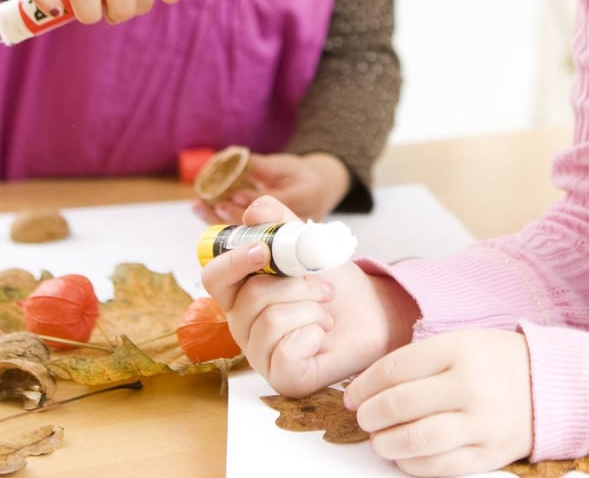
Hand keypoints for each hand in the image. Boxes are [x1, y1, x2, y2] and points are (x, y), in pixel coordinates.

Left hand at [192, 153, 350, 223]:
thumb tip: (237, 158)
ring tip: (199, 207)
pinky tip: (202, 212)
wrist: (318, 194)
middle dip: (235, 215)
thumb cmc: (300, 176)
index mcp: (306, 197)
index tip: (235, 193)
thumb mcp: (287, 165)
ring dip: (221, 222)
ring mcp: (284, 237)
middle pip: (261, 224)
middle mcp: (296, 221)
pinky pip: (242, 237)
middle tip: (215, 203)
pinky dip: (220, 225)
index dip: (255, 199)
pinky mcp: (269, 244)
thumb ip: (263, 166)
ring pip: (248, 234)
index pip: (279, 202)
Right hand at [200, 196, 417, 397]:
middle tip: (324, 286)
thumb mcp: (308, 245)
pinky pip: (286, 352)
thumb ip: (281, 225)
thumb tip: (254, 210)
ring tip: (326, 313)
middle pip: (250, 297)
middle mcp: (244, 326)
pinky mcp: (283, 378)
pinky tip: (322, 337)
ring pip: (270, 322)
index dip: (233, 261)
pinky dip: (313, 335)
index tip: (263, 249)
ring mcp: (261, 355)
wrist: (374, 312)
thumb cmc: (335, 282)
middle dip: (296, 285)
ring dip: (311, 309)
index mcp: (242, 293)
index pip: (214, 276)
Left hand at [343, 330, 533, 476]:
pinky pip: (442, 466)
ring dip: (387, 443)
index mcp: (460, 350)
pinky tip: (404, 457)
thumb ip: (419, 361)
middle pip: (401, 404)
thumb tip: (369, 388)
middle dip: (370, 414)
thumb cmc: (497, 363)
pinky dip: (414, 465)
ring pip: (418, 439)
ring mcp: (482, 422)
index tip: (353, 395)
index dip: (365, 384)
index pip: (395, 368)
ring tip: (379, 440)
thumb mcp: (462, 343)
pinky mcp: (491, 453)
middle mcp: (470, 385)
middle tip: (363, 418)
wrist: (552, 385)